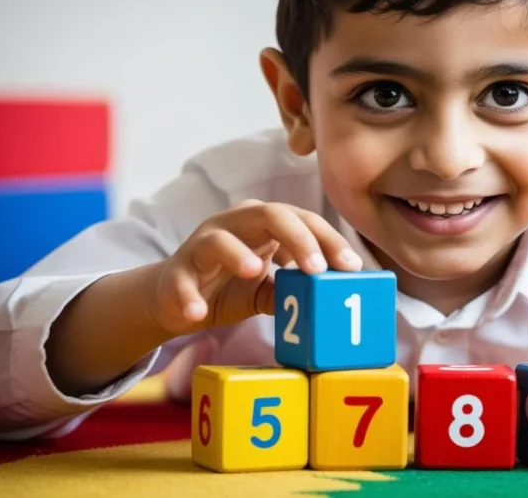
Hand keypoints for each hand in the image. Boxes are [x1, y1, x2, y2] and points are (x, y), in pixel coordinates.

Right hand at [149, 199, 361, 335]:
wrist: (175, 300)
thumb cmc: (230, 286)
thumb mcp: (269, 289)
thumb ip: (296, 289)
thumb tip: (335, 300)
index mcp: (262, 223)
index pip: (301, 220)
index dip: (328, 239)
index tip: (351, 266)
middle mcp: (233, 225)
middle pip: (269, 215)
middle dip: (298, 238)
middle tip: (318, 268)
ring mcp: (201, 246)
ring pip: (219, 239)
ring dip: (237, 254)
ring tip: (255, 271)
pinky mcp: (176, 273)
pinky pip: (181, 281)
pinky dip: (189, 296)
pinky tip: (198, 312)